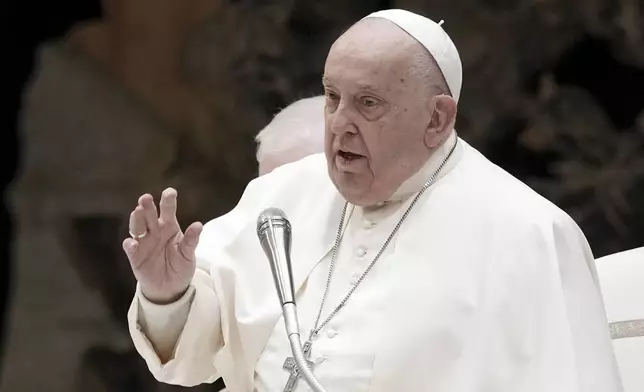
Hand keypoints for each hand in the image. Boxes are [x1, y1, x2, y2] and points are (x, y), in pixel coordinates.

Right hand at [123, 188, 202, 303]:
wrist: (170, 287)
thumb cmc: (180, 265)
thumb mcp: (188, 253)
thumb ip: (191, 240)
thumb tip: (198, 225)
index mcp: (169, 227)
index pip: (168, 210)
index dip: (168, 201)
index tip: (170, 192)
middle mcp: (154, 231)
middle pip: (149, 215)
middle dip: (147, 206)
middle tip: (146, 198)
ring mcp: (143, 243)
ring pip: (137, 227)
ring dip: (136, 220)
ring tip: (137, 212)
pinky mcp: (135, 257)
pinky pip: (131, 249)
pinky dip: (130, 245)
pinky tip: (132, 242)